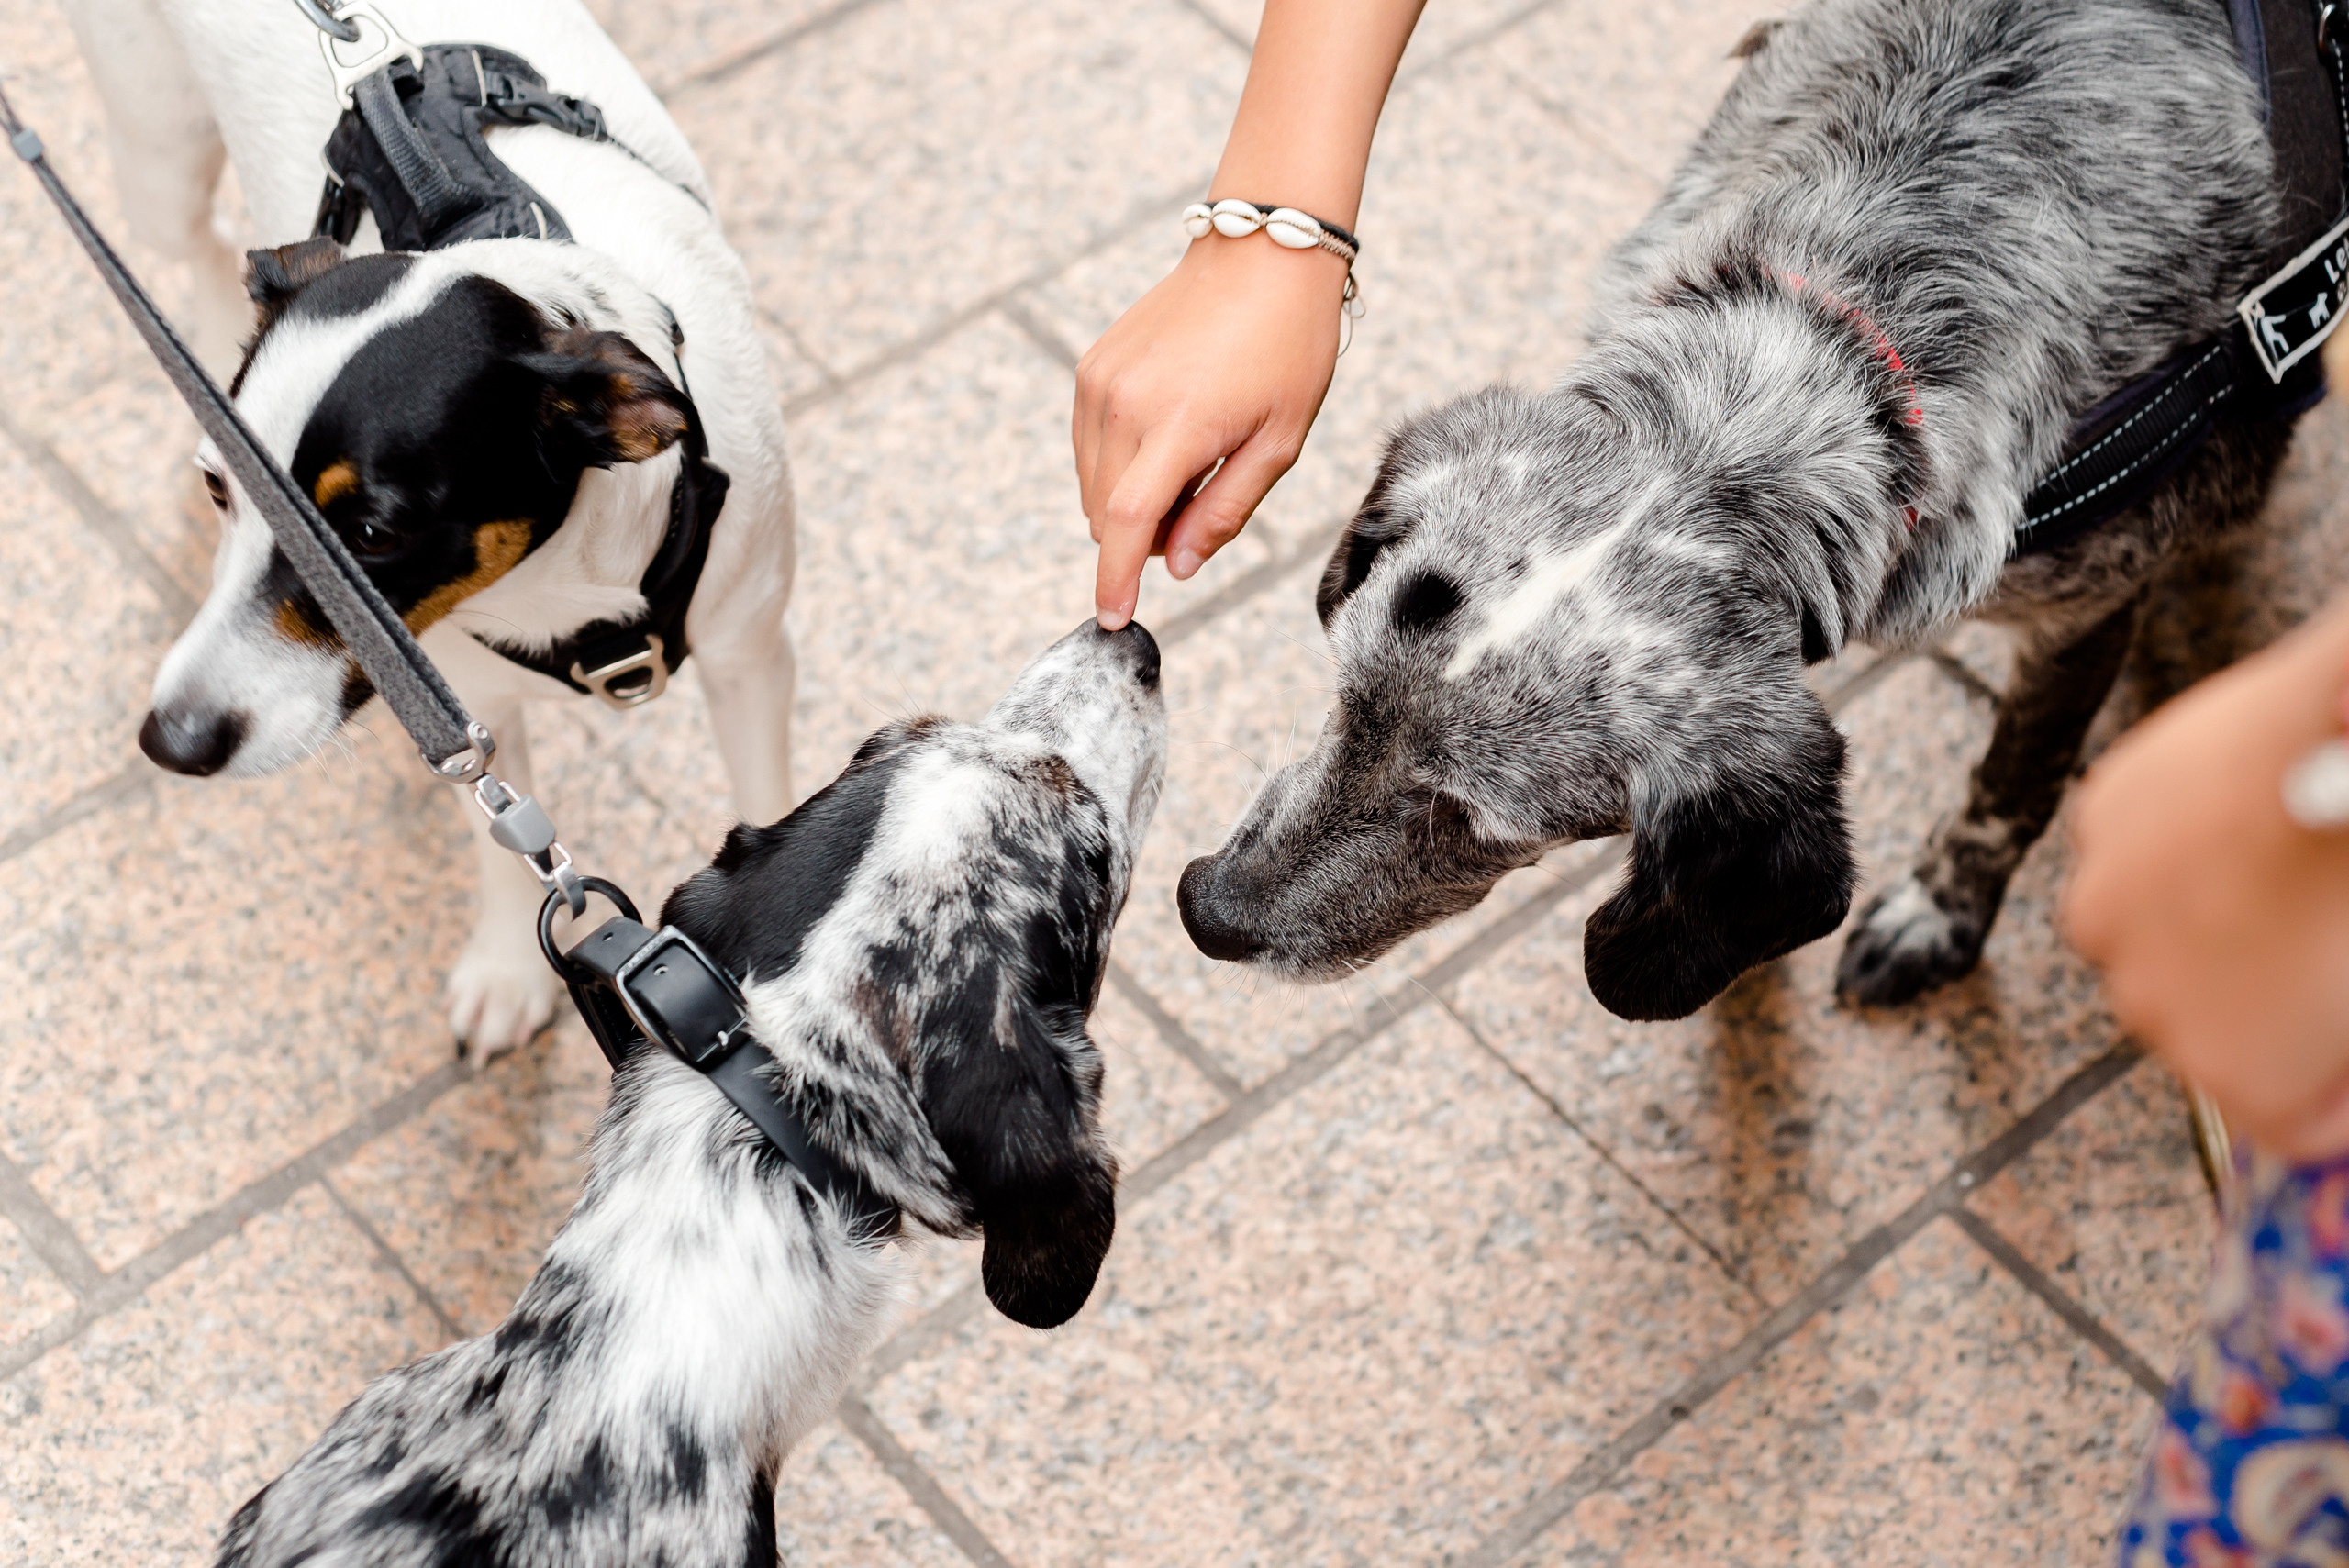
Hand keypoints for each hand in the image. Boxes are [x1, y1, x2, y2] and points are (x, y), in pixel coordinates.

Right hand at [1075, 235, 1347, 628]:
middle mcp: (1126, 404)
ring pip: (1094, 484)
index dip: (1116, 579)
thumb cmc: (1287, 347)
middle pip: (1108, 513)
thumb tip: (1176, 566)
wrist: (1260, 253)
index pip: (1129, 523)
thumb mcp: (1279, 442)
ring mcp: (1101, 383)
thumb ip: (1225, 511)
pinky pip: (1089, 446)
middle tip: (1199, 506)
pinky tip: (1166, 436)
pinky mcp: (1092, 367)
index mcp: (1181, 425)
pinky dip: (1118, 465)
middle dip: (1143, 536)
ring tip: (1191, 461)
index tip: (1111, 618)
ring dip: (1130, 500)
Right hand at [2065, 592, 2348, 1158]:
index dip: (2331, 1091)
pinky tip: (2238, 819)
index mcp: (2239, 1071)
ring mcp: (2109, 913)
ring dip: (2201, 922)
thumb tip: (2332, 1052)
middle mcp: (2148, 1007)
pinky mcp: (2097, 826)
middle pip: (2204, 1028)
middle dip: (2258, 1001)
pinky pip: (2135, 856)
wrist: (2331, 738)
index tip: (2347, 1059)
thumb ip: (2337, 1038)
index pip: (2289, 1125)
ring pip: (2155, 936)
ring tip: (2272, 875)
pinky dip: (2176, 849)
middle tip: (2317, 948)